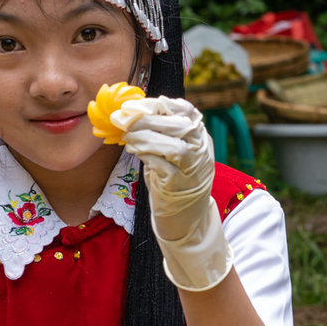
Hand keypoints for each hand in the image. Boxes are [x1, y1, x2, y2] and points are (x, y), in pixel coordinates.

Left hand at [112, 95, 232, 291]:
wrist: (187, 220)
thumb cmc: (174, 182)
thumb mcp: (172, 152)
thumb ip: (160, 132)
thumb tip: (131, 112)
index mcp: (200, 138)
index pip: (187, 111)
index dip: (161, 105)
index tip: (137, 105)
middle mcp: (201, 151)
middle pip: (179, 126)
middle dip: (148, 119)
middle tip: (125, 119)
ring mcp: (193, 171)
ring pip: (174, 147)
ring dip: (146, 138)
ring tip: (127, 137)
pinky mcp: (180, 189)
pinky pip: (164, 168)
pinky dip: (147, 157)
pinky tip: (134, 151)